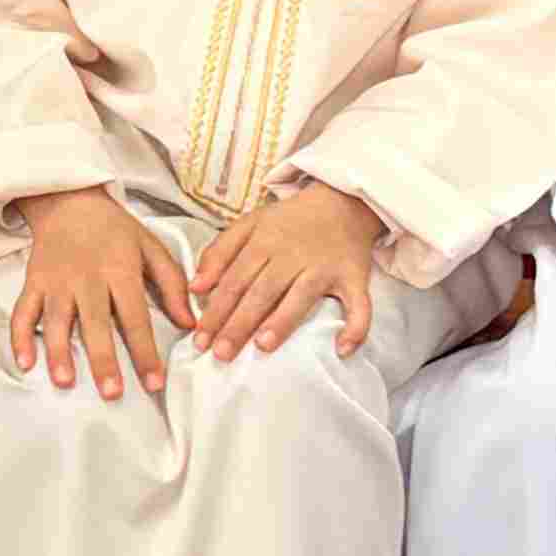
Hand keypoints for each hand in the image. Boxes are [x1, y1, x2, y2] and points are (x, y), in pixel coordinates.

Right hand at [11, 189, 195, 398]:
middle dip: (102, 359)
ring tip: (65, 382)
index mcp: (120, 270)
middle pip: (95, 323)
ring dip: (58, 352)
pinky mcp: (34, 281)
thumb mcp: (151, 247)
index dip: (145, 351)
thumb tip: (190, 324)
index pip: (135, 317)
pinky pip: (23, 311)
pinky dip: (19, 336)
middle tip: (111, 393)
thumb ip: (172, 285)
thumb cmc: (115, 229)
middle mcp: (87, 278)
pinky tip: (25, 363)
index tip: (154, 382)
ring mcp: (57, 281)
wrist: (68, 199)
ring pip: (56, 320)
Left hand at [190, 184, 384, 362]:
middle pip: (261, 292)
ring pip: (301, 297)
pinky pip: (360, 305)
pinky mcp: (355, 277)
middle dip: (239, 324)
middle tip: (221, 354)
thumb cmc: (288, 221)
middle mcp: (292, 256)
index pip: (234, 281)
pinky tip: (342, 349)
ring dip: (283, 322)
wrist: (342, 201)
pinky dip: (356, 327)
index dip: (215, 310)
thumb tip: (195, 286)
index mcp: (263, 243)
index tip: (199, 339)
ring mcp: (324, 268)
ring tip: (262, 346)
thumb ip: (219, 252)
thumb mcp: (249, 225)